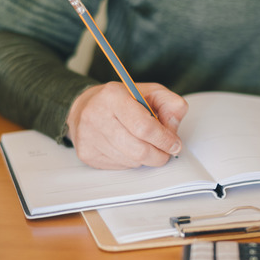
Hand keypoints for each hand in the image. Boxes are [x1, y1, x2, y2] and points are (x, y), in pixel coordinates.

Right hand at [66, 82, 187, 168]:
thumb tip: (173, 128)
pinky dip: (131, 161)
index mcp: (113, 96)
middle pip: (138, 150)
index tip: (174, 145)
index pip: (144, 127)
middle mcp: (96, 116)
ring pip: (131, 161)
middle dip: (158, 155)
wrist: (85, 107)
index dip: (164, 140)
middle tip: (165, 152)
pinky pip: (120, 167)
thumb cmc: (121, 100)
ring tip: (144, 144)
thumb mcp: (149, 92)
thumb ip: (170, 104)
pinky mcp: (87, 153)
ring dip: (145, 158)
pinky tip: (128, 148)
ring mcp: (89, 137)